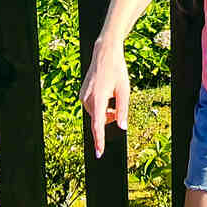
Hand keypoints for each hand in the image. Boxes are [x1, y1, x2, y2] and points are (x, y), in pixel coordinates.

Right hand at [78, 38, 129, 157]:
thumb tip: (122, 128)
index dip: (99, 140)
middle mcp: (87, 98)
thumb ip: (123, 110)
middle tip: (118, 104)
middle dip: (109, 118)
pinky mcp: (82, 93)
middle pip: (99, 119)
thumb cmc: (116, 71)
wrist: (104, 53)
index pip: (98, 125)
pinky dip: (100, 105)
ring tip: (113, 95)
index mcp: (98, 98)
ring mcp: (82, 96)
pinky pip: (92, 106)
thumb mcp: (125, 90)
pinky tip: (106, 92)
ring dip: (105, 111)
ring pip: (95, 113)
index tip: (99, 153)